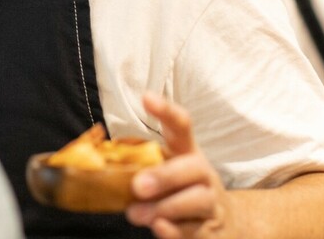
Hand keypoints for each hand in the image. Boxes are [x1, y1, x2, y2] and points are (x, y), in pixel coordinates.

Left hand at [125, 93, 232, 238]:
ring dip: (165, 207)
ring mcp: (212, 203)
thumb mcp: (164, 173)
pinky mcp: (213, 231)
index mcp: (187, 153)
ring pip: (198, 200)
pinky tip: (159, 227)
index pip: (181, 126)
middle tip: (138, 186)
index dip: (166, 111)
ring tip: (136, 214)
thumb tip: (100, 165)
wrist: (223, 225)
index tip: (147, 98)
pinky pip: (196, 231)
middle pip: (194, 168)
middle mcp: (203, 175)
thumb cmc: (180, 193)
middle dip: (166, 176)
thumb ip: (140, 168)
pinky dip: (176, 230)